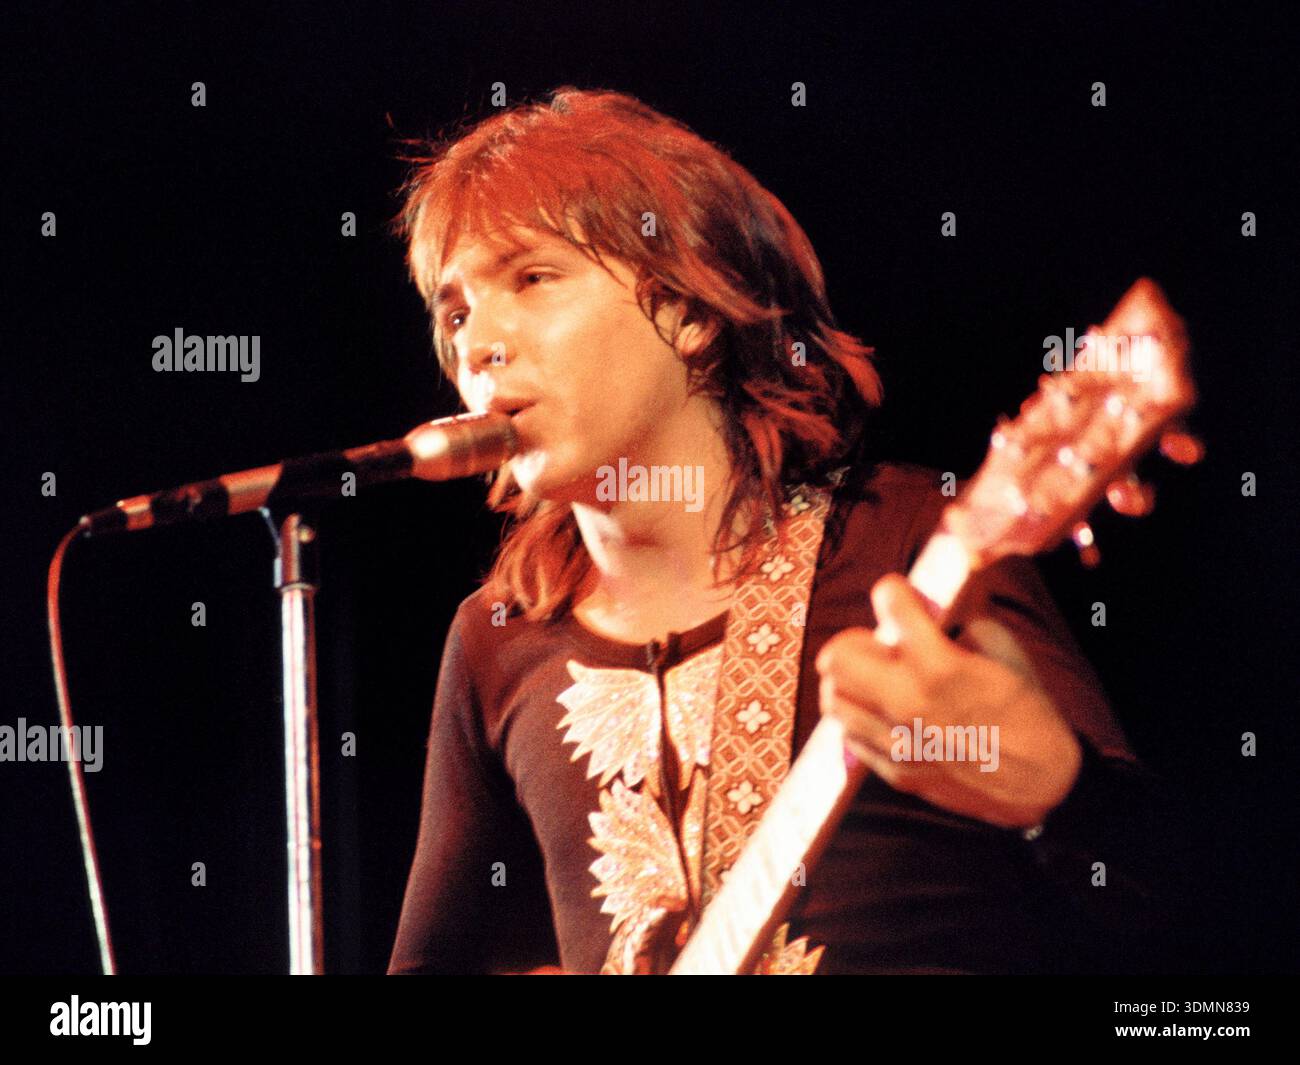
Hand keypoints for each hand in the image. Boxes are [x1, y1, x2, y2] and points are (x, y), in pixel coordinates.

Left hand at [815, 574, 1082, 828]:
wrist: (1044, 785)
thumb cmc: (1029, 712)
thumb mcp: (1005, 652)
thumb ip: (960, 622)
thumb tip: (929, 607)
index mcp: (940, 666)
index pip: (888, 604)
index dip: (893, 593)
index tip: (897, 596)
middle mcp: (908, 702)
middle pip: (835, 657)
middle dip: (854, 641)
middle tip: (877, 646)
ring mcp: (897, 742)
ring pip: (833, 698)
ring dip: (850, 682)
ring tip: (876, 681)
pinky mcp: (895, 772)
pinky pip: (850, 735)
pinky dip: (860, 717)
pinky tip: (884, 712)